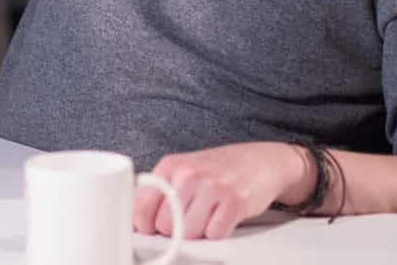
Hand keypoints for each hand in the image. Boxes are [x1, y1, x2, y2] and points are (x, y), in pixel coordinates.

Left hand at [132, 142, 306, 240]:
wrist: (262, 160)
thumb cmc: (219, 170)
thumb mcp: (183, 170)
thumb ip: (160, 192)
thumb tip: (135, 221)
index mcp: (169, 166)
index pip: (140, 208)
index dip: (146, 226)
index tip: (153, 228)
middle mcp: (188, 174)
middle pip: (165, 226)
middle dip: (176, 229)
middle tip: (191, 217)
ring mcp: (211, 187)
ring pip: (189, 234)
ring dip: (199, 232)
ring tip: (209, 214)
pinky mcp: (234, 202)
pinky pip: (214, 235)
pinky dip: (219, 232)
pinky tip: (224, 216)